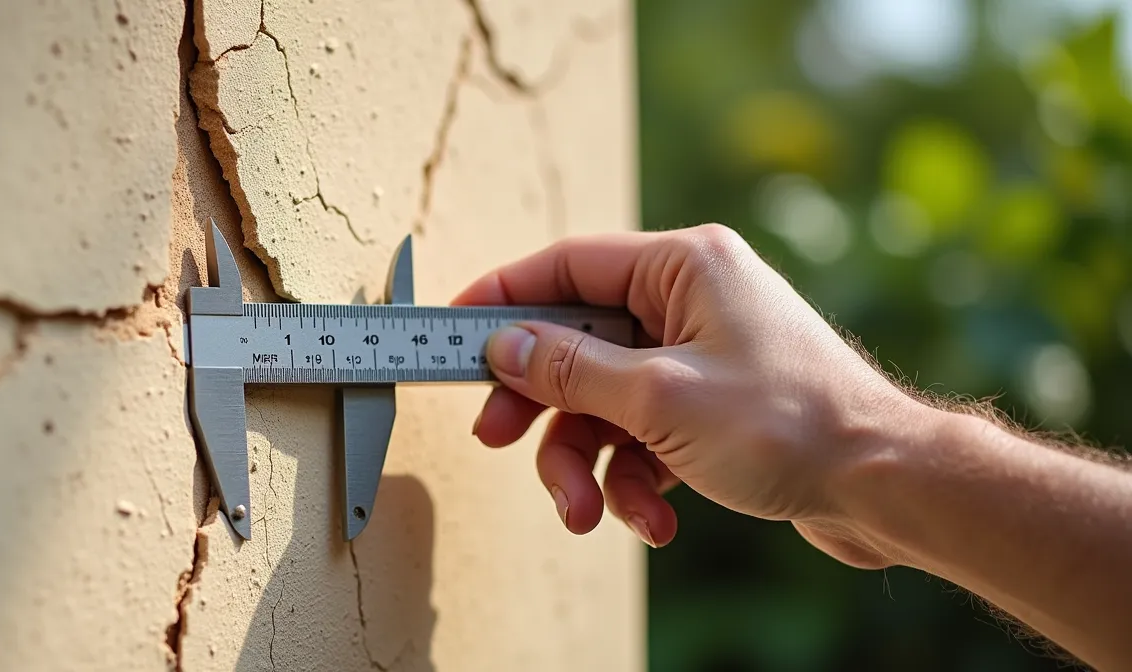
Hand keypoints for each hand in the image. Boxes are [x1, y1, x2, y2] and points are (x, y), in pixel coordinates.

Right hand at [454, 224, 927, 564]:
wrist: (883, 486)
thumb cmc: (789, 426)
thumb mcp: (658, 399)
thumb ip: (570, 370)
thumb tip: (505, 345)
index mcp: (682, 267)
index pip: (567, 265)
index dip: (504, 297)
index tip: (452, 329)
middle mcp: (690, 301)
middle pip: (578, 343)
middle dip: (542, 406)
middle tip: (496, 439)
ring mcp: (702, 356)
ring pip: (605, 402)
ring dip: (588, 463)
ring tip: (589, 513)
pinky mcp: (712, 406)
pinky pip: (644, 435)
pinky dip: (636, 480)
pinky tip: (652, 519)